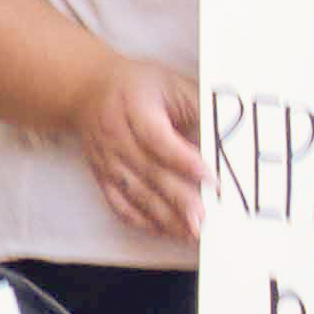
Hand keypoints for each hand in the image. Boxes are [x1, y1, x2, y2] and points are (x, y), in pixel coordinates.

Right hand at [66, 51, 203, 240]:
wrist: (88, 90)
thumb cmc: (139, 85)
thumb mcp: (170, 81)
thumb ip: (198, 106)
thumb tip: (226, 138)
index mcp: (133, 105)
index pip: (157, 138)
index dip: (184, 160)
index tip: (211, 177)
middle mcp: (114, 135)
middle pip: (148, 171)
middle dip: (178, 198)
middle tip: (203, 218)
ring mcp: (105, 159)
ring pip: (136, 193)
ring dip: (164, 216)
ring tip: (191, 231)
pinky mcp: (101, 175)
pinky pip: (120, 204)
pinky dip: (142, 220)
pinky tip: (165, 229)